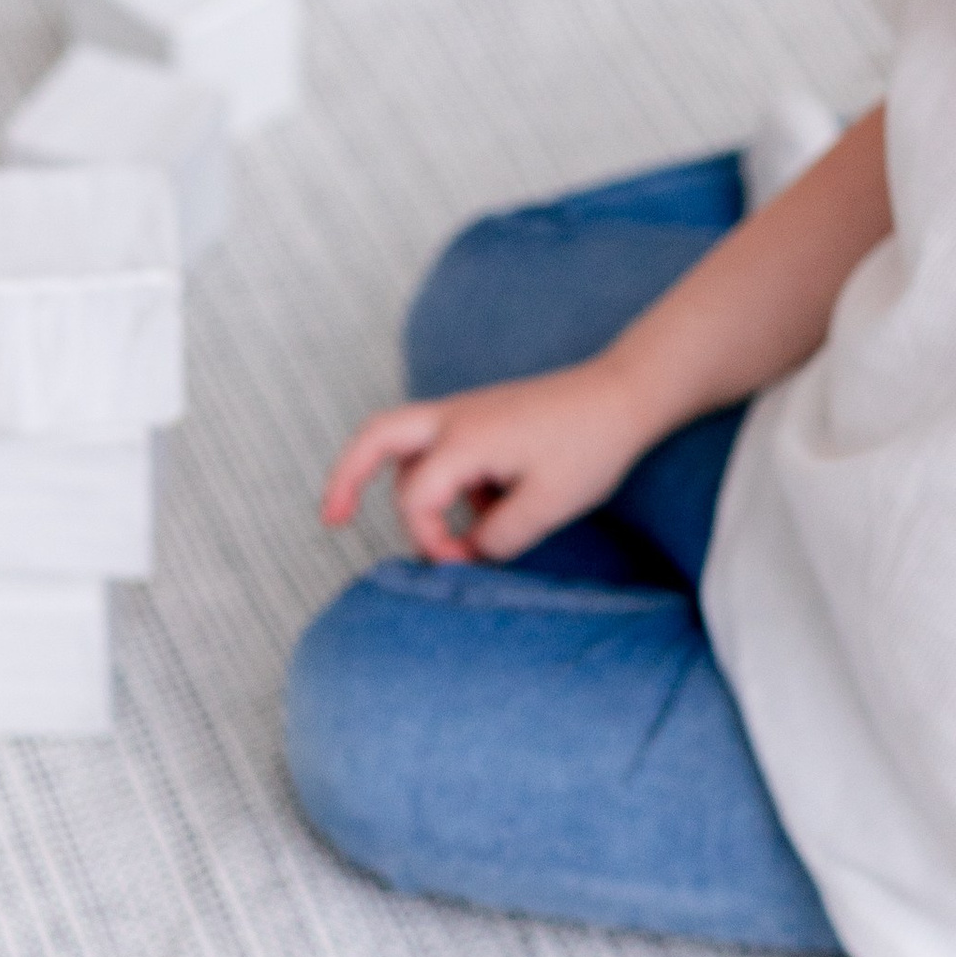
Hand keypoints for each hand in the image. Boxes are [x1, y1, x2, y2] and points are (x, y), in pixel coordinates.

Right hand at [319, 364, 636, 566]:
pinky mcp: (482, 418)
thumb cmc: (590, 445)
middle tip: (330, 521)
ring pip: (406, 445)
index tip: (463, 562)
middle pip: (374, 437)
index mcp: (464, 438)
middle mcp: (454, 418)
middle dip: (345, 478)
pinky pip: (442, 449)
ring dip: (412, 490)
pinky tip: (490, 510)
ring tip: (444, 535)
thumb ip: (497, 539)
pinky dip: (450, 482)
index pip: (415, 498)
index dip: (429, 540)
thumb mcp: (546, 506)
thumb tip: (467, 554)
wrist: (625, 394)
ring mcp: (466, 413)